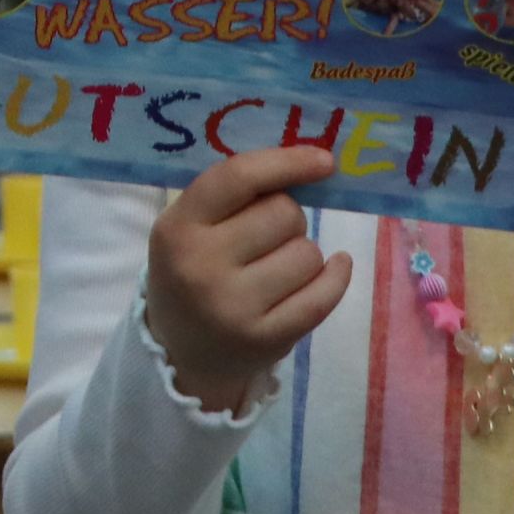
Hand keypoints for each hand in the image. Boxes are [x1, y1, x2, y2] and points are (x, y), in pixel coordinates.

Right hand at [144, 145, 355, 413]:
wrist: (181, 352)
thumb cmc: (194, 271)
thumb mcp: (191, 227)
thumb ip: (236, 194)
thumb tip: (312, 163)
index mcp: (178, 228)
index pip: (237, 178)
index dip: (286, 162)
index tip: (324, 161)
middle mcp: (201, 266)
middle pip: (283, 213)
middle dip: (287, 218)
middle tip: (269, 237)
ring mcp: (233, 307)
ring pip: (308, 253)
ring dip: (303, 254)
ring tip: (277, 268)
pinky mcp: (265, 339)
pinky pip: (323, 295)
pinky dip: (335, 277)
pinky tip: (333, 269)